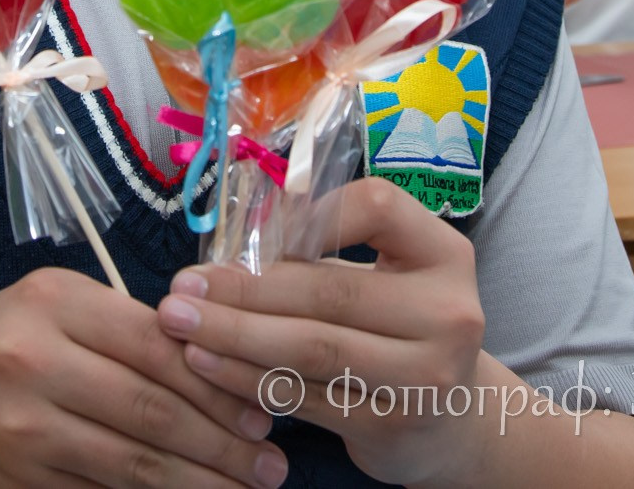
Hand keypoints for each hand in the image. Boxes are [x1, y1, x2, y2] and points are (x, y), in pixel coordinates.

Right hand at [0, 267, 287, 488]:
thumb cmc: (13, 340)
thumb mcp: (63, 311)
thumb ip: (133, 330)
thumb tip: (233, 371)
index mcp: (53, 301)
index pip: (156, 343)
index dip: (217, 380)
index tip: (265, 406)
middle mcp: (30, 359)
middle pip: (150, 407)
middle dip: (221, 441)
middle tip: (271, 462)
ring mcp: (19, 425)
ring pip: (132, 461)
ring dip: (200, 481)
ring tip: (247, 488)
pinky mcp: (18, 478)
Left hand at [157, 178, 489, 487]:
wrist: (451, 419)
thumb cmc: (400, 326)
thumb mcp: (387, 275)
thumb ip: (325, 252)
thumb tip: (233, 236)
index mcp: (445, 255)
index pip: (377, 207)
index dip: (309, 211)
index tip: (251, 224)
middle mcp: (447, 313)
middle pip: (330, 290)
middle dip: (245, 287)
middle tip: (184, 286)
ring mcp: (425, 376)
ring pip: (311, 348)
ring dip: (234, 334)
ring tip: (181, 323)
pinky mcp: (391, 425)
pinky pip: (303, 396)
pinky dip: (246, 378)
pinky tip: (205, 364)